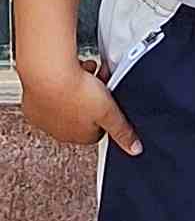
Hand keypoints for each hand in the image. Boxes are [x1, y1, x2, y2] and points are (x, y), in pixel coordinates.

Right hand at [18, 52, 141, 157]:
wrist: (48, 74)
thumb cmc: (77, 92)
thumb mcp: (110, 112)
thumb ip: (122, 131)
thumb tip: (135, 149)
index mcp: (80, 137)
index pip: (99, 127)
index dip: (106, 108)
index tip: (108, 95)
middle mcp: (60, 131)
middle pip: (84, 113)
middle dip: (93, 96)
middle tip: (99, 80)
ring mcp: (45, 118)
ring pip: (68, 101)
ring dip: (78, 87)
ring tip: (86, 72)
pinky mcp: (33, 103)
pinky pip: (52, 92)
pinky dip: (60, 82)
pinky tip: (69, 71)